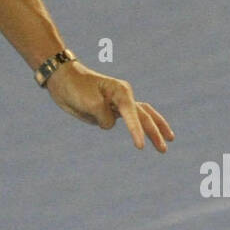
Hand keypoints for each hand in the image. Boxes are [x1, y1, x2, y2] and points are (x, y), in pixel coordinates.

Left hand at [46, 60, 174, 151]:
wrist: (63, 80)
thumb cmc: (76, 88)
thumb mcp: (89, 103)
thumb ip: (103, 115)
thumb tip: (110, 124)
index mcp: (121, 92)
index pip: (133, 115)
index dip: (136, 131)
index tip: (140, 147)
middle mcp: (124, 97)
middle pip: (145, 116)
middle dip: (154, 133)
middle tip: (163, 150)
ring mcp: (118, 104)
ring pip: (142, 117)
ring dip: (153, 130)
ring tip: (166, 143)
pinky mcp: (111, 110)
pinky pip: (130, 120)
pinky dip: (139, 127)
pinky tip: (147, 136)